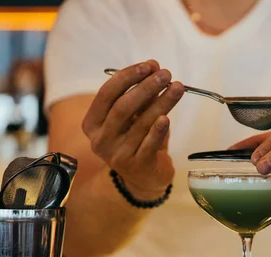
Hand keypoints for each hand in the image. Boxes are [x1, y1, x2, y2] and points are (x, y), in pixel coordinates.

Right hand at [82, 60, 184, 199]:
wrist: (144, 177)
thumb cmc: (137, 140)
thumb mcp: (134, 118)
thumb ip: (141, 96)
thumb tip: (154, 69)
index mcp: (93, 123)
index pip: (106, 94)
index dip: (127, 77)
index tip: (149, 65)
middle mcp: (100, 140)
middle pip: (122, 108)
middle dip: (145, 88)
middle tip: (165, 74)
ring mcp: (117, 155)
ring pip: (140, 124)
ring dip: (161, 103)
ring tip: (178, 88)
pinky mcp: (136, 166)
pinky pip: (148, 145)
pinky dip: (158, 131)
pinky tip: (167, 118)